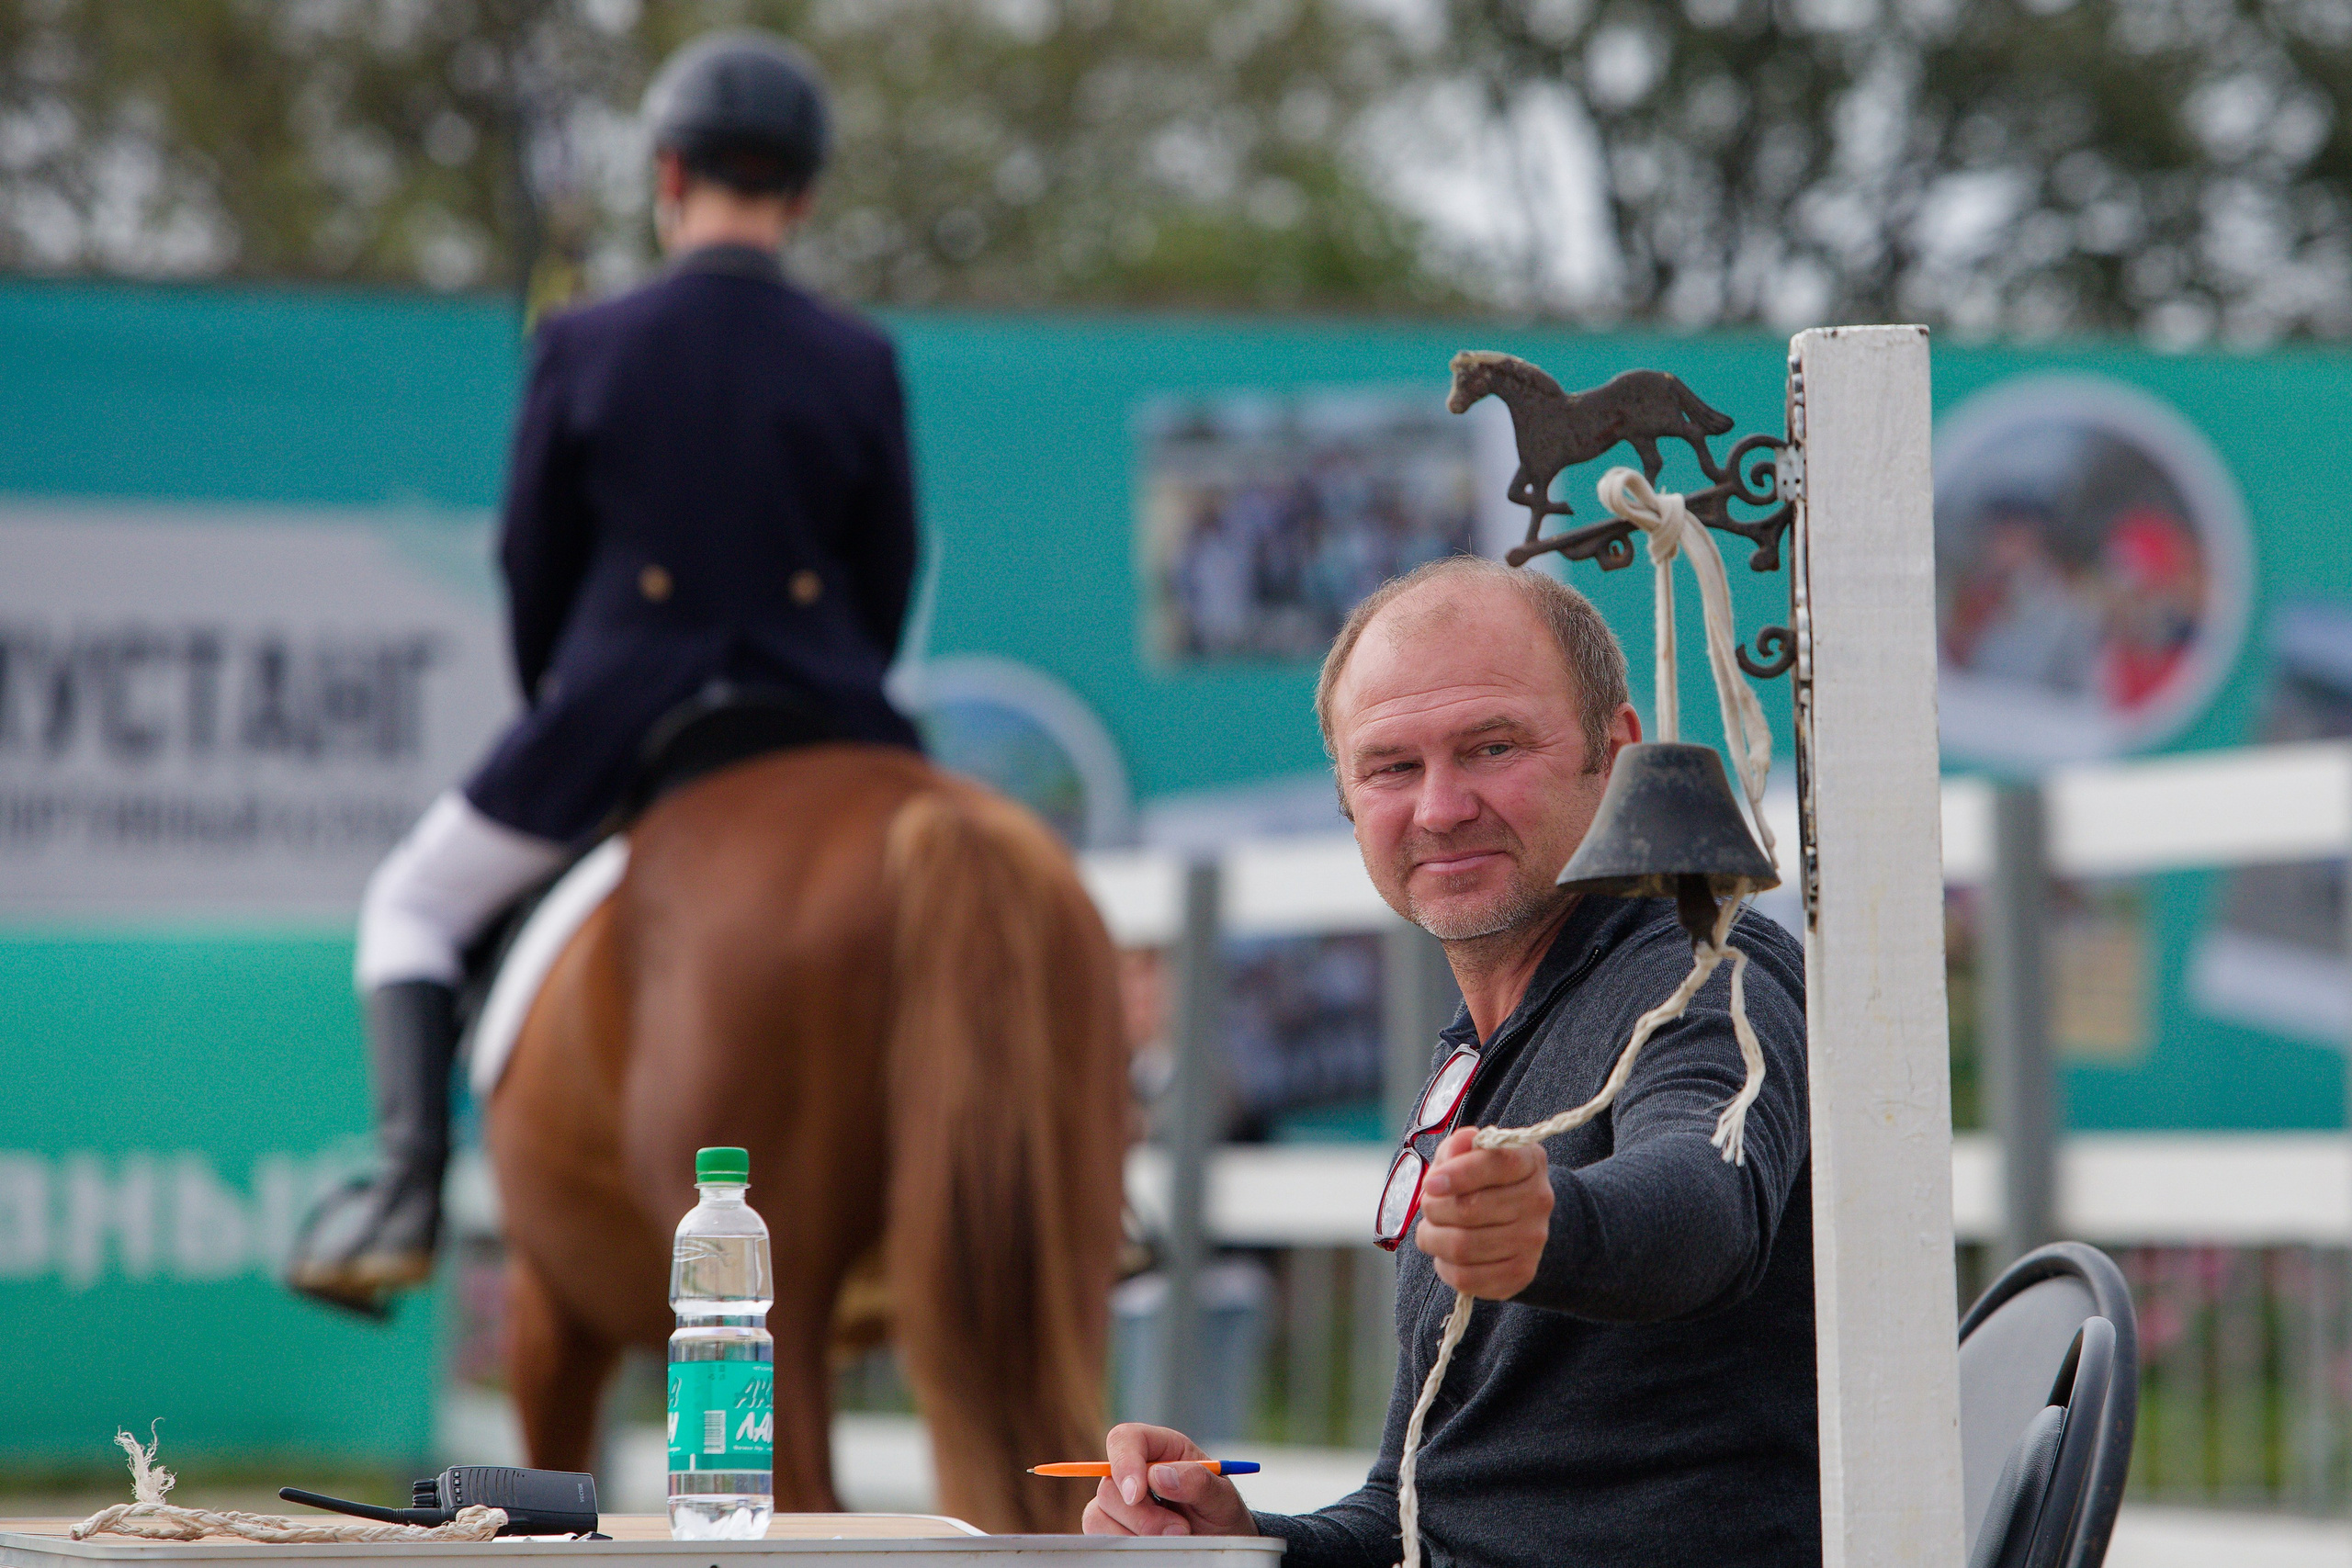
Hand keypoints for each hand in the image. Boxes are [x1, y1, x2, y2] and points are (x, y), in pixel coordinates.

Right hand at [1082, 1423, 1255, 1537]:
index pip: (1125, 1439)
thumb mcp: (1222, 1496)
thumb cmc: (1220, 1512)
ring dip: (1135, 1533)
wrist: (1221, 1541)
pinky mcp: (1114, 1525)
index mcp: (1162, 1449)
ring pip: (1098, 1513)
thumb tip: (1158, 1475)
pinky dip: (1125, 1545)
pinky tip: (1152, 1546)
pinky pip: (1099, 1534)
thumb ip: (1197, 1481)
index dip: (1124, 1463)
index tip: (1136, 1494)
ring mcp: (1120, 1500)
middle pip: (1109, 1484)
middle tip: (1179, 1529)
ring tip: (1172, 1538)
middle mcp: (1135, 1471)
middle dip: (1142, 1515)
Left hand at [1414, 1126, 1552, 1298]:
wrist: (1514, 1217)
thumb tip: (1450, 1157)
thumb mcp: (1470, 1151)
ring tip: (1432, 1230)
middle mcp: (1538, 1200)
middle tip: (1429, 1205)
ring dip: (1433, 1238)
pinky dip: (1445, 1266)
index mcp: (1529, 1161)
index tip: (1431, 1183)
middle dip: (1434, 1207)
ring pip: (1462, 1246)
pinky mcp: (1521, 1273)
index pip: (1496, 1163)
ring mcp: (1533, 1240)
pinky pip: (1467, 1278)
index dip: (1458, 1173)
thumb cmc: (1483, 1179)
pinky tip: (1446, 1254)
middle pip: (1469, 1209)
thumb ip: (1458, 1145)